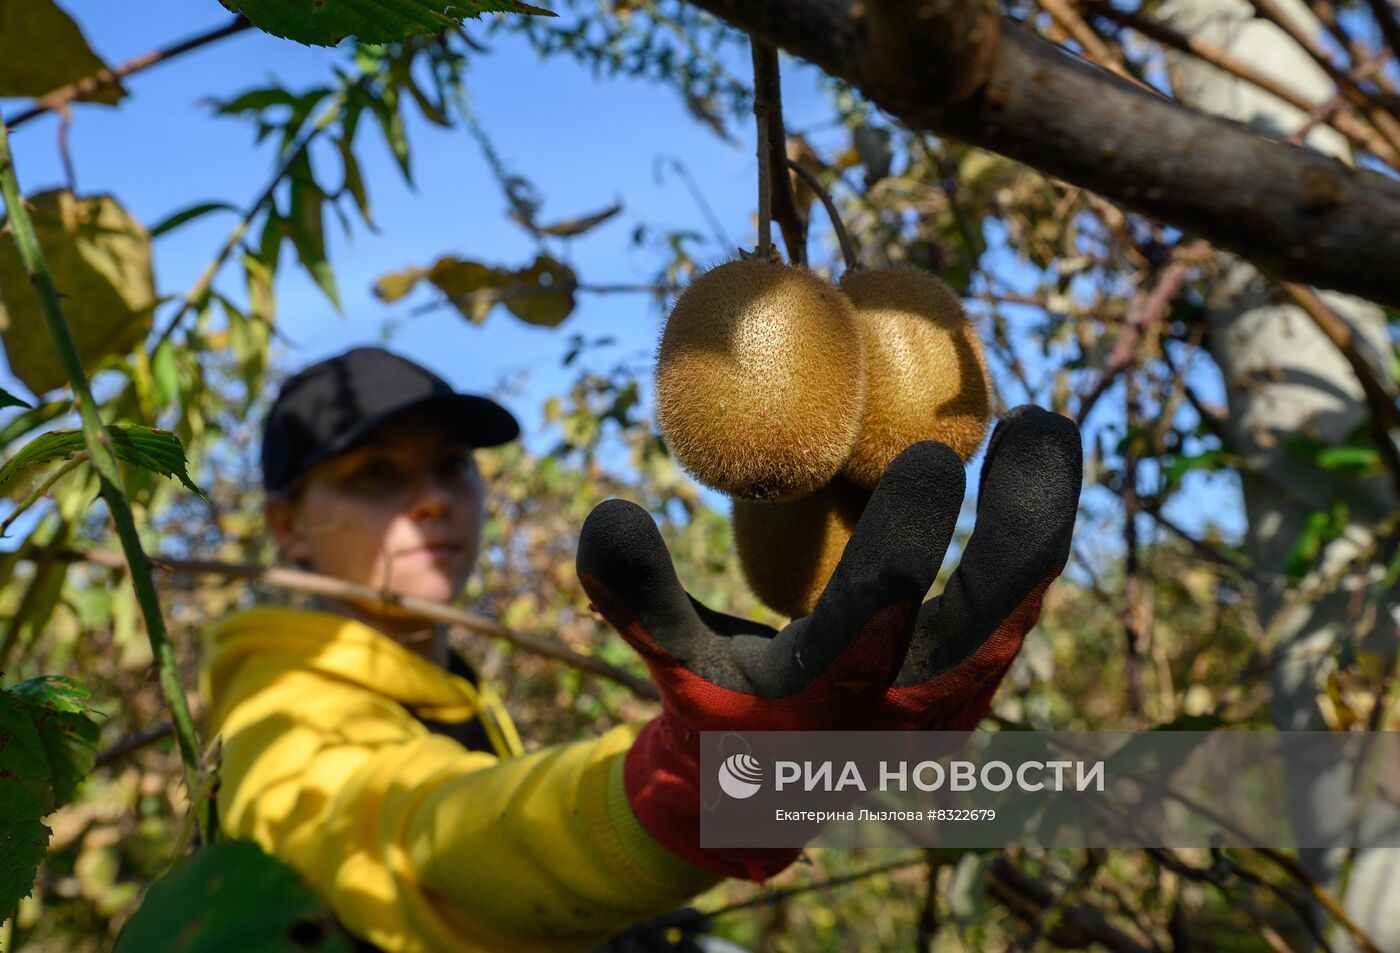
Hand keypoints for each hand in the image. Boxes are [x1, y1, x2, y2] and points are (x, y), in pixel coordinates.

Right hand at [576, 405, 1080, 879]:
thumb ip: (633, 592)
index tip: (931, 456)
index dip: (906, 542)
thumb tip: (604, 510)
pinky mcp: (973, 683)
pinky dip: (1027, 535)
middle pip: (991, 615)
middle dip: (1021, 520)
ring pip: (1020, 606)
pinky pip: (1015, 602)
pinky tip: (1028, 463)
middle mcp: (908, 708)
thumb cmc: (715, 711)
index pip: (875, 621)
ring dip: (1040, 517)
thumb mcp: (667, 659)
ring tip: (1045, 425)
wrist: (769, 795)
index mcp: (828, 703)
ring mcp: (954, 700)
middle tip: (1034, 419)